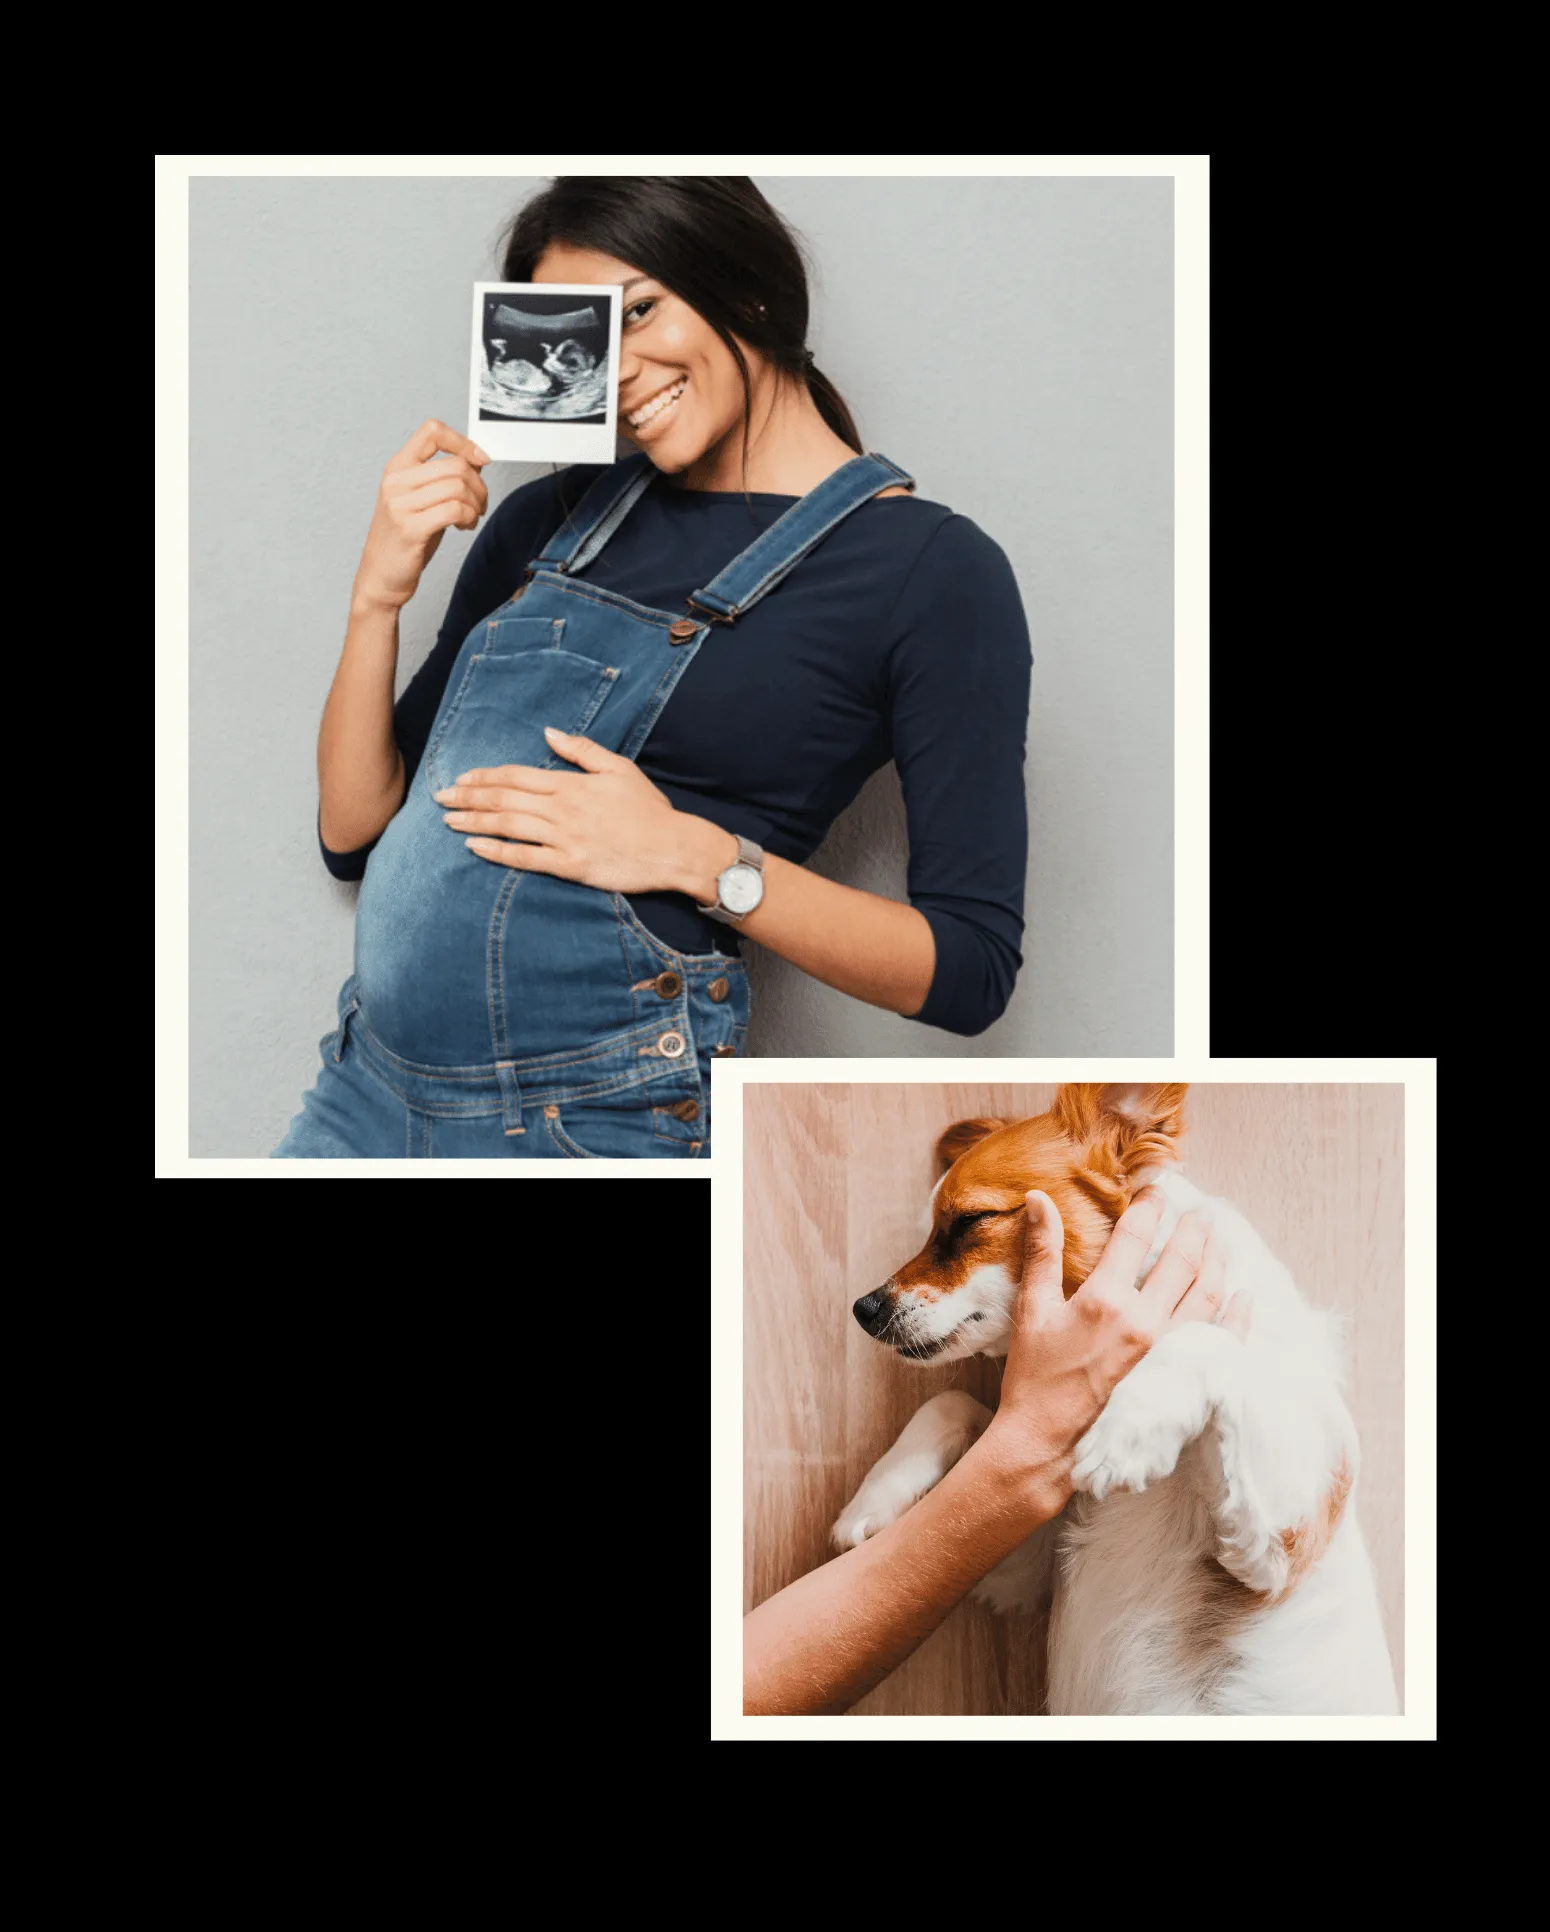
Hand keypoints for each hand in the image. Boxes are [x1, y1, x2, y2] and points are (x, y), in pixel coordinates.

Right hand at [352, 419, 490, 613]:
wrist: (380, 577)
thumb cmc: (404, 540)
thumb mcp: (422, 500)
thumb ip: (443, 479)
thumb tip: (476, 461)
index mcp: (398, 467)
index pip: (432, 431)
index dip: (463, 442)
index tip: (480, 460)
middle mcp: (396, 481)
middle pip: (455, 465)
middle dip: (479, 486)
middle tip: (479, 505)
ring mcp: (400, 504)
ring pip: (458, 487)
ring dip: (475, 504)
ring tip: (471, 518)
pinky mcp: (410, 528)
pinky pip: (454, 510)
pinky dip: (469, 517)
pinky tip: (463, 526)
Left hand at [434, 728, 737, 895]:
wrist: (673, 848)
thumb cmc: (649, 810)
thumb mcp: (620, 768)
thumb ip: (582, 749)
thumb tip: (548, 732)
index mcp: (572, 784)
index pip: (518, 776)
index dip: (486, 776)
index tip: (462, 778)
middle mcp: (563, 809)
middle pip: (505, 799)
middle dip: (468, 797)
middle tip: (440, 798)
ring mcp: (565, 838)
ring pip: (508, 826)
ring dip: (474, 821)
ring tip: (449, 821)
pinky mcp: (570, 866)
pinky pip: (525, 858)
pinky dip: (497, 852)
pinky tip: (475, 847)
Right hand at [984, 1187, 1229, 1501]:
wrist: (1046, 1443)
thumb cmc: (1034, 1377)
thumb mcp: (1031, 1309)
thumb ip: (1041, 1252)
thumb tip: (1037, 1198)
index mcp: (1105, 1299)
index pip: (1136, 1236)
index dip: (1149, 1206)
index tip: (1157, 1189)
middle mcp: (1143, 1321)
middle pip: (1182, 1260)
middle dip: (1194, 1229)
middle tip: (1199, 1211)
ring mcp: (1166, 1352)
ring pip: (1207, 1294)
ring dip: (1217, 1262)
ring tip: (1219, 1241)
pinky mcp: (1179, 1379)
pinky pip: (1220, 1340)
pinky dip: (1236, 1317)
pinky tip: (1243, 1298)